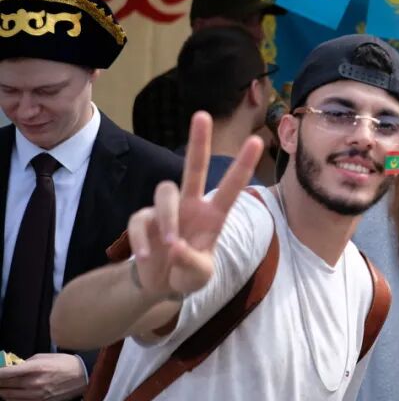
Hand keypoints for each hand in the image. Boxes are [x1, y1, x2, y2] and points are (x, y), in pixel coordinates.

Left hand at [0, 353, 87, 400]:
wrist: (84, 377)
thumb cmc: (65, 363)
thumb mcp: (45, 357)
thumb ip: (26, 363)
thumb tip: (11, 368)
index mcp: (36, 368)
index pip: (6, 373)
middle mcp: (34, 383)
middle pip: (5, 385)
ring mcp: (37, 395)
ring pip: (9, 396)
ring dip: (2, 391)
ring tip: (1, 387)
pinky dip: (10, 399)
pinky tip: (9, 394)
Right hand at [128, 112, 262, 299]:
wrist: (160, 285)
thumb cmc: (188, 274)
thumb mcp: (199, 276)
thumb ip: (192, 264)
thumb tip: (175, 248)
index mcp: (213, 215)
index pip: (231, 187)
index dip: (243, 165)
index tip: (256, 141)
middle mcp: (191, 205)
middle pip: (193, 168)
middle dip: (198, 142)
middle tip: (202, 115)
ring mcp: (165, 210)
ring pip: (165, 192)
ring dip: (168, 218)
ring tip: (172, 245)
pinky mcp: (143, 220)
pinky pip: (140, 220)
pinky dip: (142, 239)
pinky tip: (146, 257)